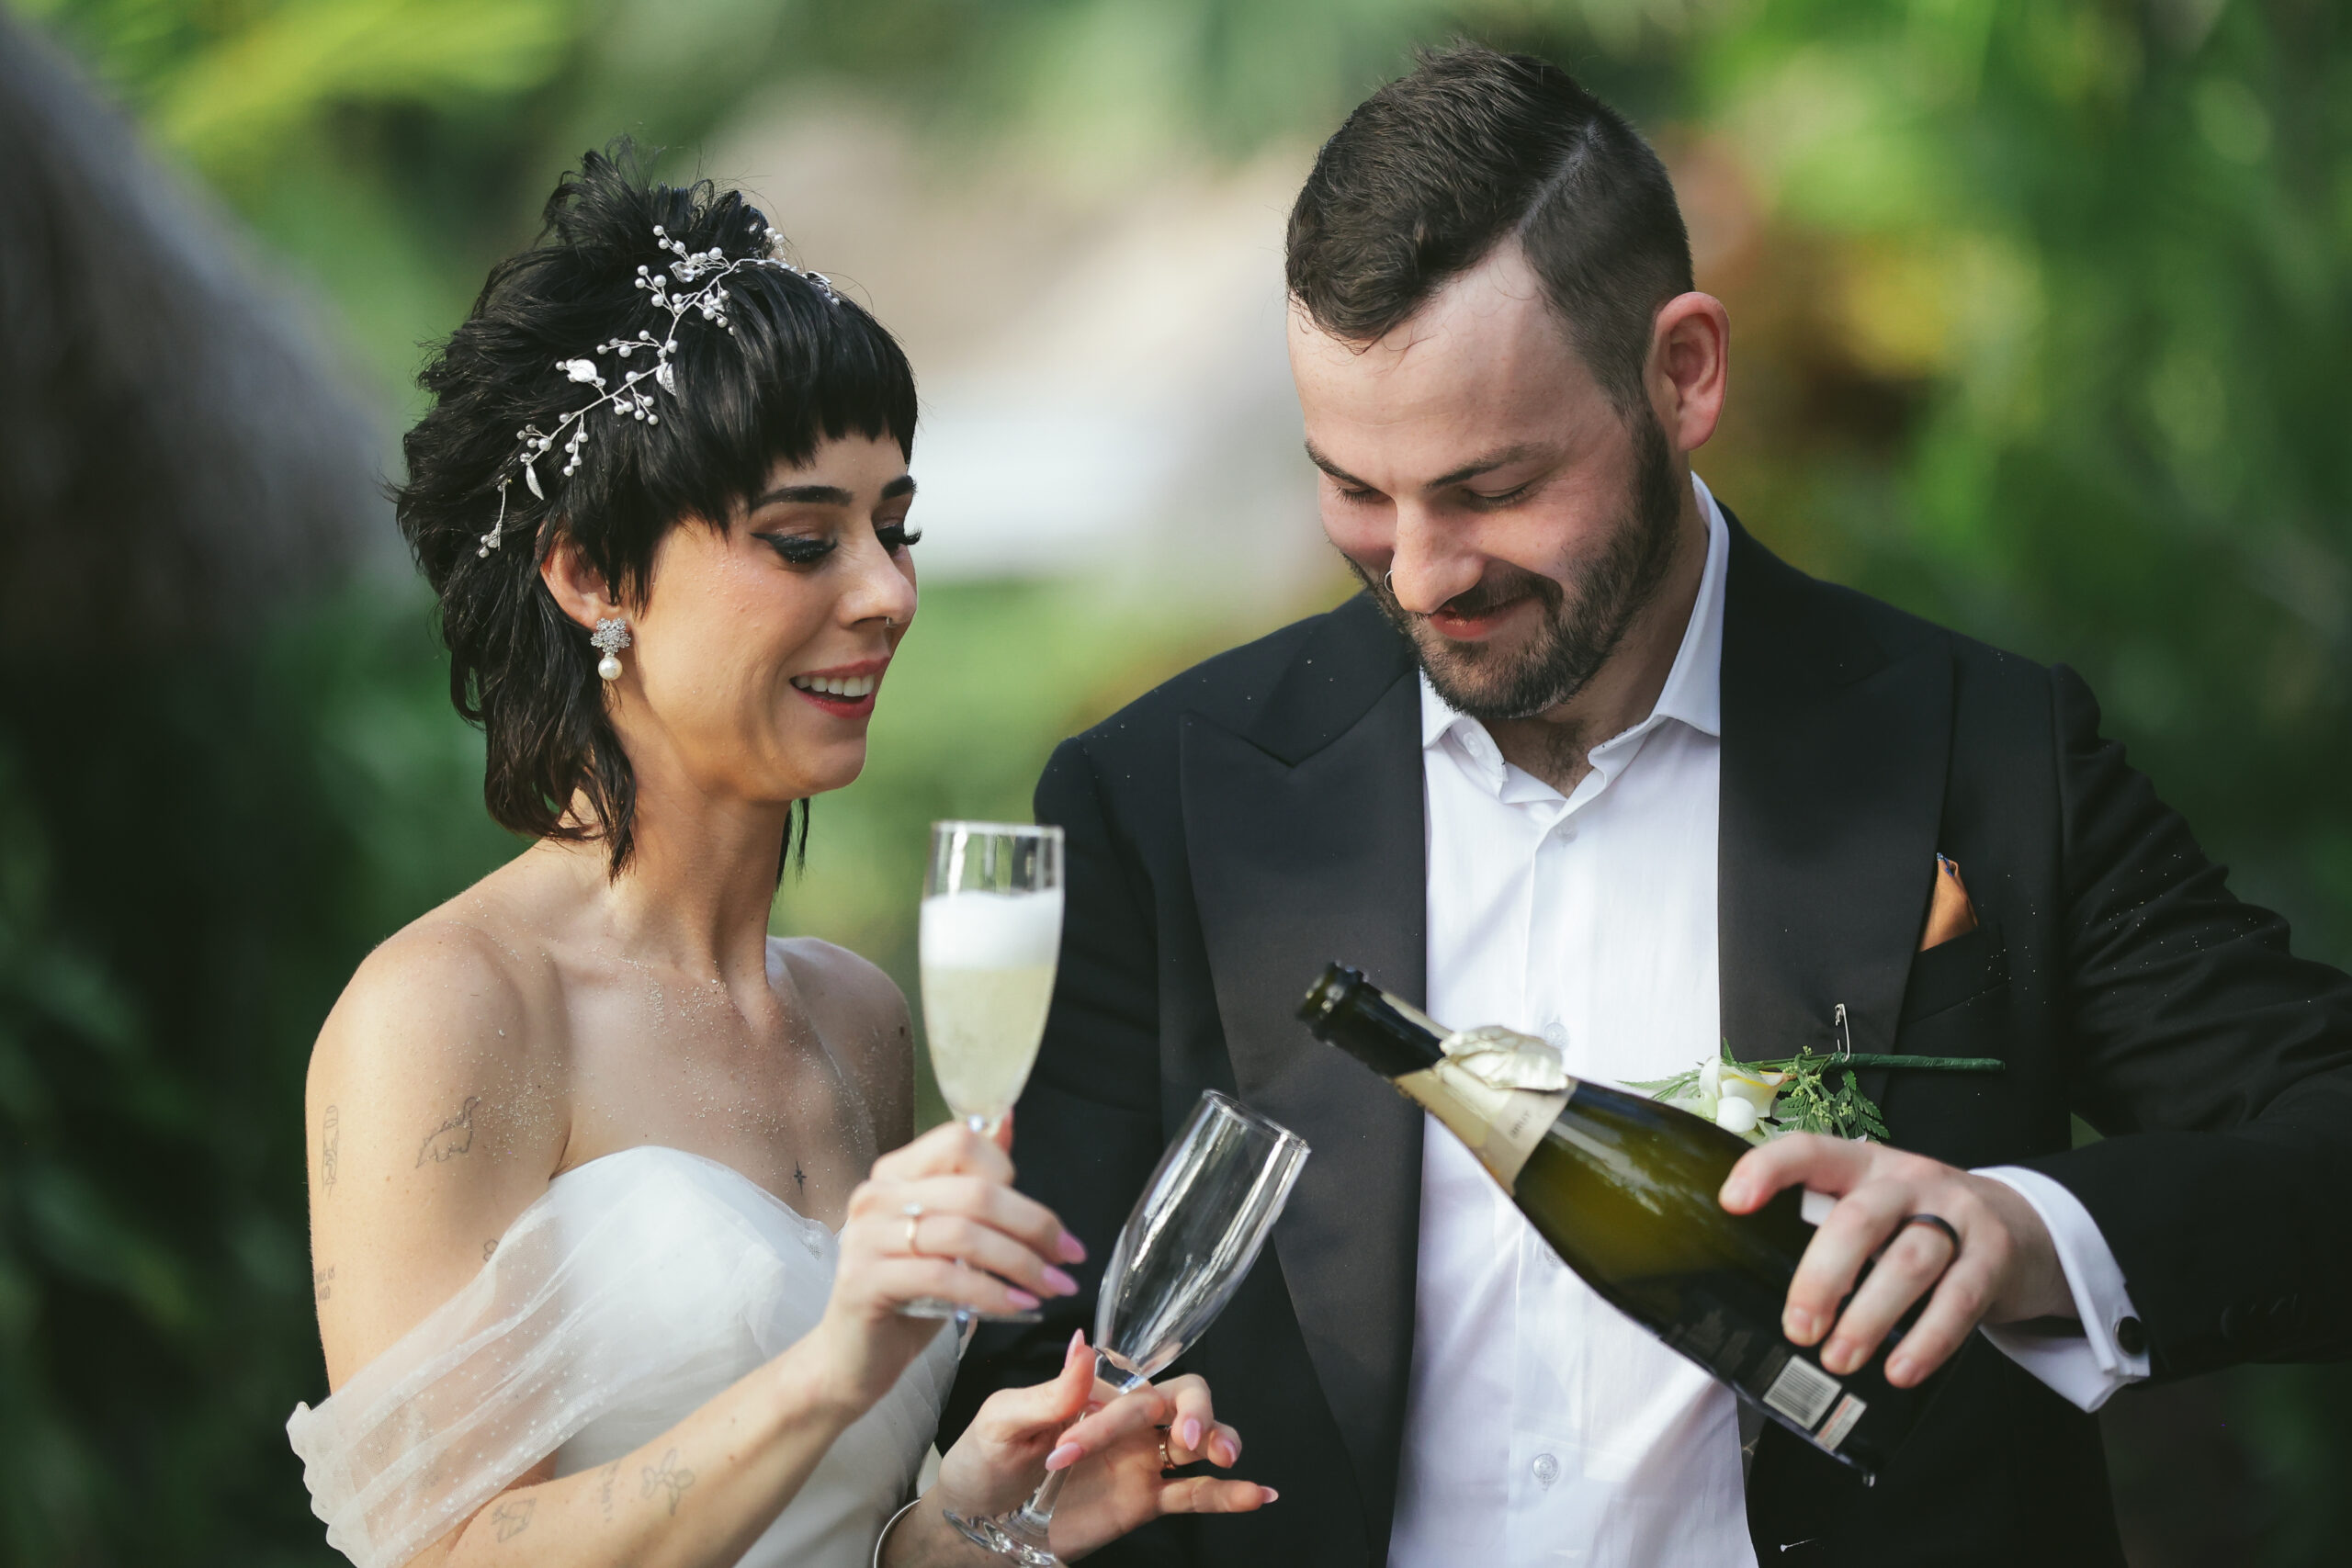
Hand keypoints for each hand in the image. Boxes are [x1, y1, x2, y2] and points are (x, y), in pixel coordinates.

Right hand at [805, 1121, 1084, 1412]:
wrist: (856, 1354)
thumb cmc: (910, 1291)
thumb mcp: (947, 1231)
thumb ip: (974, 1179)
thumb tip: (1006, 1118)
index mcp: (896, 1172)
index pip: (961, 1141)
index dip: (1010, 1175)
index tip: (1045, 1221)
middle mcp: (876, 1194)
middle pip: (973, 1192)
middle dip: (1034, 1225)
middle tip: (1070, 1257)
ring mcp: (865, 1236)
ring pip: (963, 1234)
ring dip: (1020, 1262)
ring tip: (1052, 1286)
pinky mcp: (864, 1281)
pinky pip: (942, 1277)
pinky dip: (990, 1291)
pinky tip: (1018, 1304)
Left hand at [926, 1333, 1271, 1560]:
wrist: (976, 1527)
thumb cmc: (981, 1464)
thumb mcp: (1002, 1421)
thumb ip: (1050, 1391)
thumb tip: (1084, 1343)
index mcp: (1094, 1393)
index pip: (1131, 1387)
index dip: (1121, 1414)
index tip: (1073, 1448)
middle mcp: (1126, 1422)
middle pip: (1184, 1398)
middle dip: (1198, 1410)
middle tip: (1188, 1435)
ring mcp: (1140, 1462)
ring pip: (1200, 1443)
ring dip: (1220, 1440)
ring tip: (1224, 1457)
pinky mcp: (1144, 1501)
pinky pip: (1196, 1495)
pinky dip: (1230, 1495)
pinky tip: (1259, 1495)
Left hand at [1719, 1134, 2071, 1387]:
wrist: (2026, 1227)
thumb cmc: (1924, 1223)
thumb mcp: (1878, 1208)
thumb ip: (1830, 1231)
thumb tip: (1765, 1296)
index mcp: (1865, 1164)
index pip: (1811, 1151)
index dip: (1769, 1169)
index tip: (1732, 1203)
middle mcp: (1910, 1181)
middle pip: (1859, 1220)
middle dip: (1822, 1277)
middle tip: (1798, 1328)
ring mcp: (1958, 1216)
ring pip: (1908, 1262)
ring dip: (1869, 1317)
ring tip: (1839, 1360)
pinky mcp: (1994, 1257)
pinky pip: (1959, 1300)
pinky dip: (1927, 1339)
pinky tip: (1900, 1369)